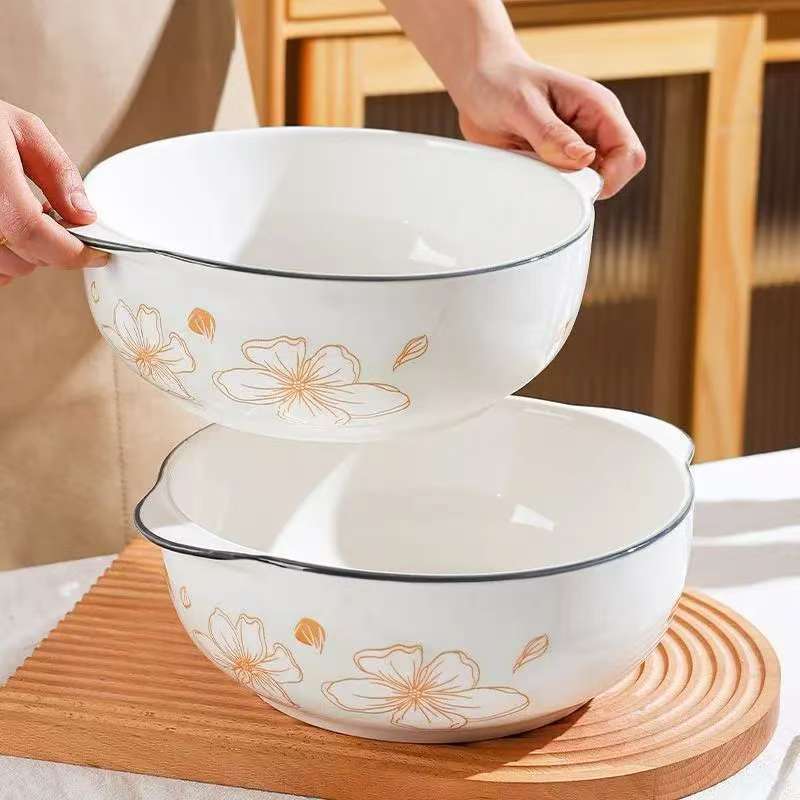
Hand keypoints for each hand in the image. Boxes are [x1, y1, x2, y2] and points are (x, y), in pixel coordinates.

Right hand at [0, 100, 107, 287]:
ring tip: (22, 217)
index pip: (36, 234)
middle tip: (51, 218)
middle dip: (52, 248)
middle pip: (26, 259)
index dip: (74, 251)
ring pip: (9, 270)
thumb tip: (85, 214)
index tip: (98, 254)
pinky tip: (7, 231)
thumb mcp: (22, 129)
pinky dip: (6, 260)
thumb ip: (57, 172)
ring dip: (28, 254)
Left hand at [456, 56, 645, 198]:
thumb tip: (584, 158)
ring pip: (590, 185)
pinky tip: (530, 177)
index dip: (612, 177)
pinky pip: (564, 187)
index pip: (629, 153)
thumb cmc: (500, 83)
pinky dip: (551, 191)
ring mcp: (576, 148)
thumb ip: (551, 133)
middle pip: (616, 174)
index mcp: (597, 108)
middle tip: (552, 179)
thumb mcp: (522, 105)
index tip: (578, 186)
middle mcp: (592, 129)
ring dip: (567, 190)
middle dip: (589, 186)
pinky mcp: (556, 162)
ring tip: (535, 171)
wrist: (477, 84)